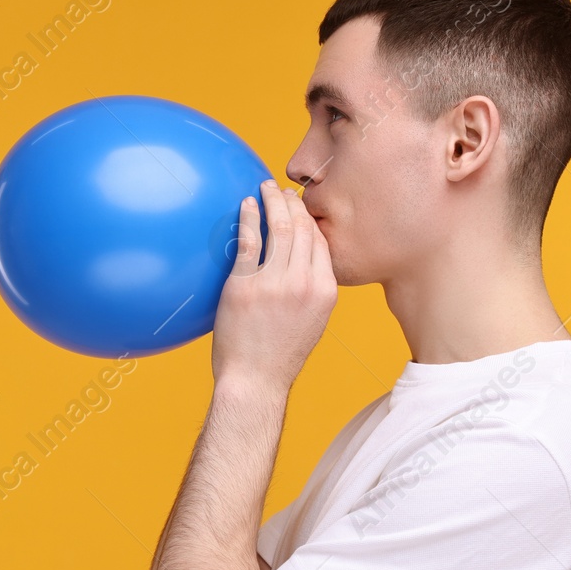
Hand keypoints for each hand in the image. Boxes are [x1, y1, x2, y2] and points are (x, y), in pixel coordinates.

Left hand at [211, 179, 336, 393]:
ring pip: (280, 227)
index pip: (322, 241)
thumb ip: (313, 290)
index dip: (311, 218)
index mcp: (325, 291)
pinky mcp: (245, 286)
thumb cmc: (280, 355)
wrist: (255, 381)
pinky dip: (249, 217)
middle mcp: (304, 284)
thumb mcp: (312, 321)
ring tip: (264, 188)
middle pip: (303, 228)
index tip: (299, 206)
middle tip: (281, 190)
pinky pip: (249, 241)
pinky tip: (245, 205)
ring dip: (272, 201)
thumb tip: (305, 262)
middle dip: (292, 202)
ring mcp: (275, 284)